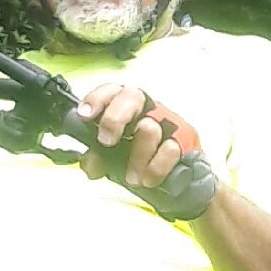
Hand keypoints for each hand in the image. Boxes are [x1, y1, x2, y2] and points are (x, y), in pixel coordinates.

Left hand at [74, 83, 201, 191]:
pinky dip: (155, 168)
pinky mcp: (186, 139)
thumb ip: (99, 157)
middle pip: (132, 96)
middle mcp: (148, 109)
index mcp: (127, 107)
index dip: (97, 99)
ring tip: (132, 178)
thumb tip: (90, 163)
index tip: (85, 115)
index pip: (112, 91)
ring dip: (137, 157)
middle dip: (114, 118)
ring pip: (149, 128)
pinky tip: (148, 180)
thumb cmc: (142, 160)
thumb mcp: (116, 158)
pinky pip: (169, 149)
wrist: (178, 177)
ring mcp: (169, 122)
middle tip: (106, 141)